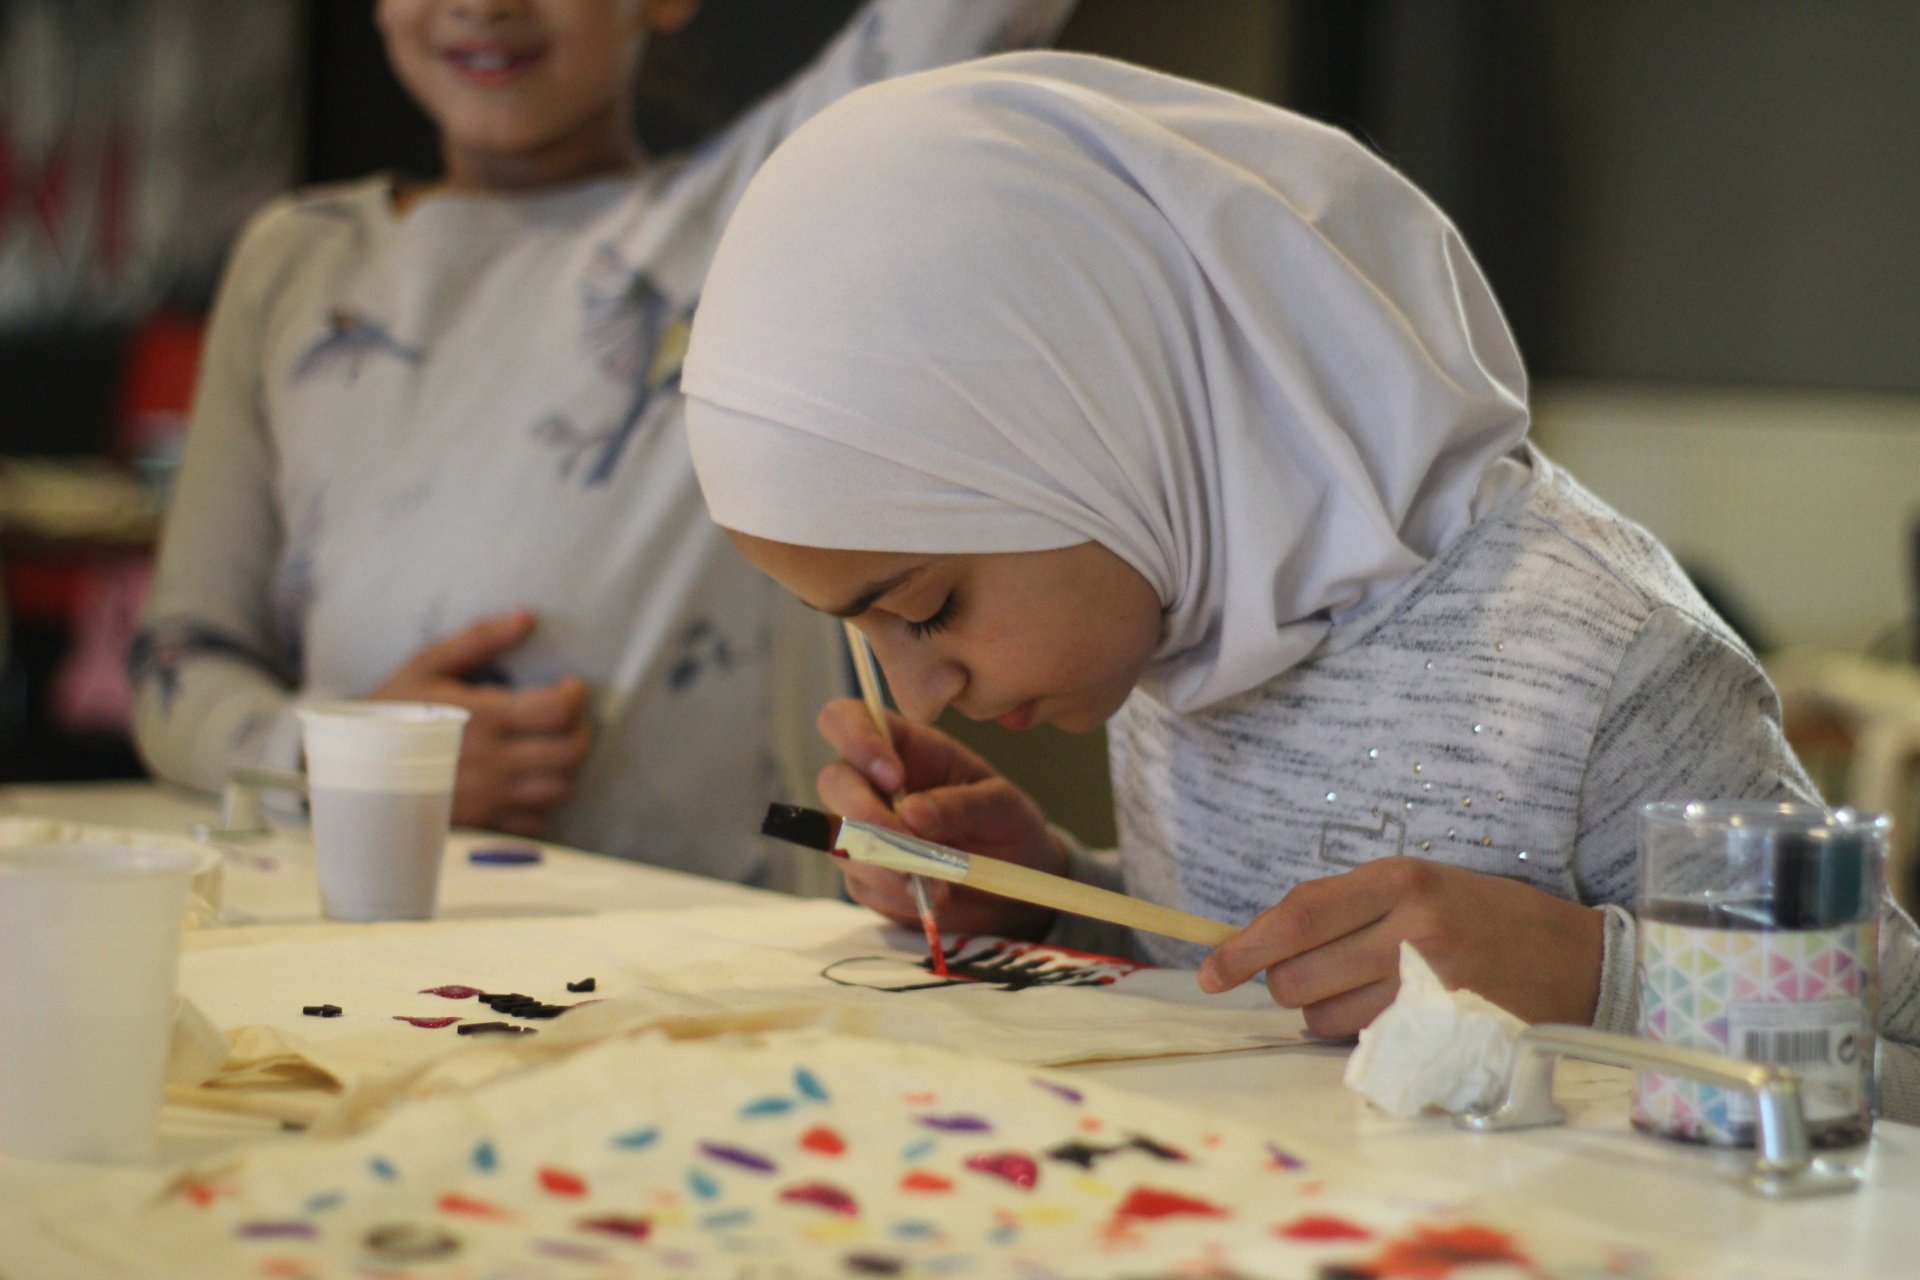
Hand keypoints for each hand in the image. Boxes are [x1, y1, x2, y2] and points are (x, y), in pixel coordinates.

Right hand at [367, 609, 592, 837]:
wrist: (351, 768)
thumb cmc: (392, 710)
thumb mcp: (427, 665)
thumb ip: (480, 639)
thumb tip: (527, 617)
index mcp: (483, 719)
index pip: (558, 711)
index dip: (576, 695)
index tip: (569, 685)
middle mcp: (493, 763)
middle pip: (570, 754)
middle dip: (582, 731)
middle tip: (570, 717)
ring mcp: (490, 799)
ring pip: (560, 789)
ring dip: (567, 766)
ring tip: (552, 745)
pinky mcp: (484, 824)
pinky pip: (538, 821)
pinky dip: (546, 800)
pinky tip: (531, 779)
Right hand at [816, 698, 1064, 938]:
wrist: (1016, 883)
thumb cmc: (1009, 826)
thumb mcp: (1002, 806)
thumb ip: (962, 804)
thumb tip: (910, 814)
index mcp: (905, 747)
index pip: (848, 719)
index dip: (855, 739)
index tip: (893, 778)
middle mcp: (874, 784)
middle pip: (833, 781)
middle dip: (866, 816)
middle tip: (911, 846)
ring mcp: (865, 831)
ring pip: (840, 840)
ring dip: (885, 866)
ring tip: (939, 886)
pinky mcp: (867, 875)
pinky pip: (860, 884)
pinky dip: (894, 895)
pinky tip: (930, 897)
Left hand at [1197, 857, 1603, 1036]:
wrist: (1579, 959)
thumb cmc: (1488, 917)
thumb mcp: (1420, 886)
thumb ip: (1346, 907)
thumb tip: (1262, 941)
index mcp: (1399, 878)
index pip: (1297, 914)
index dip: (1243, 948)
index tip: (1209, 971)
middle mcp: (1411, 926)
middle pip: (1297, 973)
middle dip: (1285, 984)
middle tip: (1313, 976)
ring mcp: (1428, 982)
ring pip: (1322, 1015)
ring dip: (1323, 1012)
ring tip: (1367, 990)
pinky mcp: (1442, 1027)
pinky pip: (1361, 1041)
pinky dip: (1356, 1034)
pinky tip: (1386, 1014)